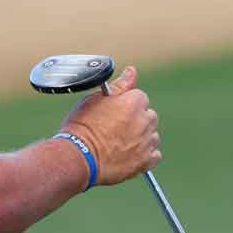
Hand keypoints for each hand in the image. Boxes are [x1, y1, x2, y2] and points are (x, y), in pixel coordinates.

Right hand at [60, 66, 159, 186]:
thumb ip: (119, 86)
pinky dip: (145, 155)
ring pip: (151, 135)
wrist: (78, 157)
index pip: (139, 97)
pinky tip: (128, 155)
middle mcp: (145, 120)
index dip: (125, 105)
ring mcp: (147, 142)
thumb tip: (132, 71)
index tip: (113, 114)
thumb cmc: (82, 126)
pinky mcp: (146, 161)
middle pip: (148, 116)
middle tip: (115, 130)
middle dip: (136, 121)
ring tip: (119, 144)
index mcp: (134, 102)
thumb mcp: (95, 99)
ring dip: (141, 138)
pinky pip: (154, 155)